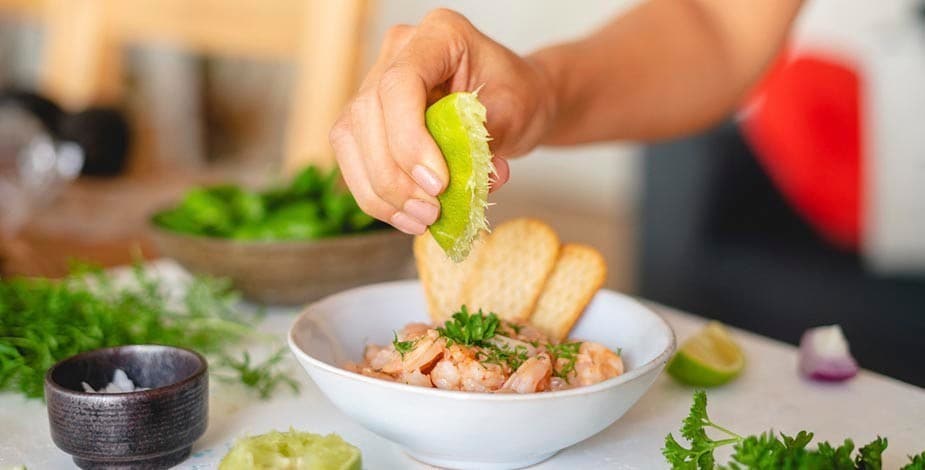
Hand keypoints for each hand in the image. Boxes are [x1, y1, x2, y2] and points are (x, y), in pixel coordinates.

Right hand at [329, 8, 555, 234]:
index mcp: (438, 34)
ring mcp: (375, 83)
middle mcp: (397, 52)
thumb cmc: (517, 96)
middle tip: (431, 211)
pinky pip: (353, 160)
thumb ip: (485, 143)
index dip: (409, 138)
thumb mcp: (515, 114)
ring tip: (422, 219)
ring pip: (350, 139)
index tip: (438, 184)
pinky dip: (377, 197)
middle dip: (394, 175)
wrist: (514, 101)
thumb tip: (463, 182)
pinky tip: (406, 217)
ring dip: (382, 191)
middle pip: (367, 114)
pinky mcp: (366, 120)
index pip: (400, 84)